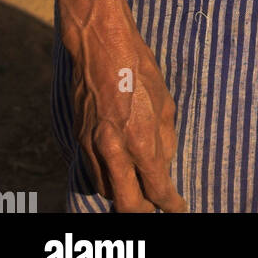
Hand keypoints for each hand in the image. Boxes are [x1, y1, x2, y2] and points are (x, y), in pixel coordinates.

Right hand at [61, 4, 187, 212]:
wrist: (101, 46)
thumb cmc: (139, 69)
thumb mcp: (165, 103)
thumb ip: (165, 139)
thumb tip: (164, 165)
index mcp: (140, 140)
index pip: (157, 188)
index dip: (170, 203)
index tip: (178, 207)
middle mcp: (113, 149)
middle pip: (126, 204)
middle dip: (144, 211)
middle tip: (157, 207)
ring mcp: (92, 146)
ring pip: (107, 190)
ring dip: (124, 194)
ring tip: (140, 187)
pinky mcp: (79, 138)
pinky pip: (94, 171)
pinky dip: (108, 177)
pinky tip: (120, 170)